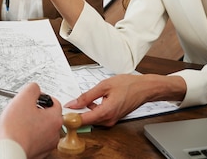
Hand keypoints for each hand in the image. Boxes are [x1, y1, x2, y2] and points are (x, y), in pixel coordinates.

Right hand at [0, 82, 62, 158]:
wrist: (7, 151)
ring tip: (18, 123)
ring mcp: (46, 145)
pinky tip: (18, 133)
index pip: (54, 102)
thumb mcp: (23, 98)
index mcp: (55, 119)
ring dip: (31, 123)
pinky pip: (35, 139)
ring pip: (41, 128)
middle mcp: (54, 134)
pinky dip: (28, 135)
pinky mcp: (38, 153)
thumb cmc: (15, 129)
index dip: (41, 98)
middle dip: (36, 111)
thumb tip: (35, 88)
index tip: (32, 99)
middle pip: (48, 115)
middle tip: (23, 110)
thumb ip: (32, 88)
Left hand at [64, 74, 185, 126]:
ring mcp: (111, 121)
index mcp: (105, 112)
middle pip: (86, 120)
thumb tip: (73, 103)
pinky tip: (94, 100)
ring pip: (91, 119)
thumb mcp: (104, 86)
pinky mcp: (112, 119)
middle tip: (70, 101)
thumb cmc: (128, 85)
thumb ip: (87, 96)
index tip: (62, 113)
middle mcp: (108, 120)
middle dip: (77, 112)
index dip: (70, 117)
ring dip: (85, 110)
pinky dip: (93, 110)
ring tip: (85, 98)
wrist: (144, 88)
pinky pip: (98, 117)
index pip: (82, 120)